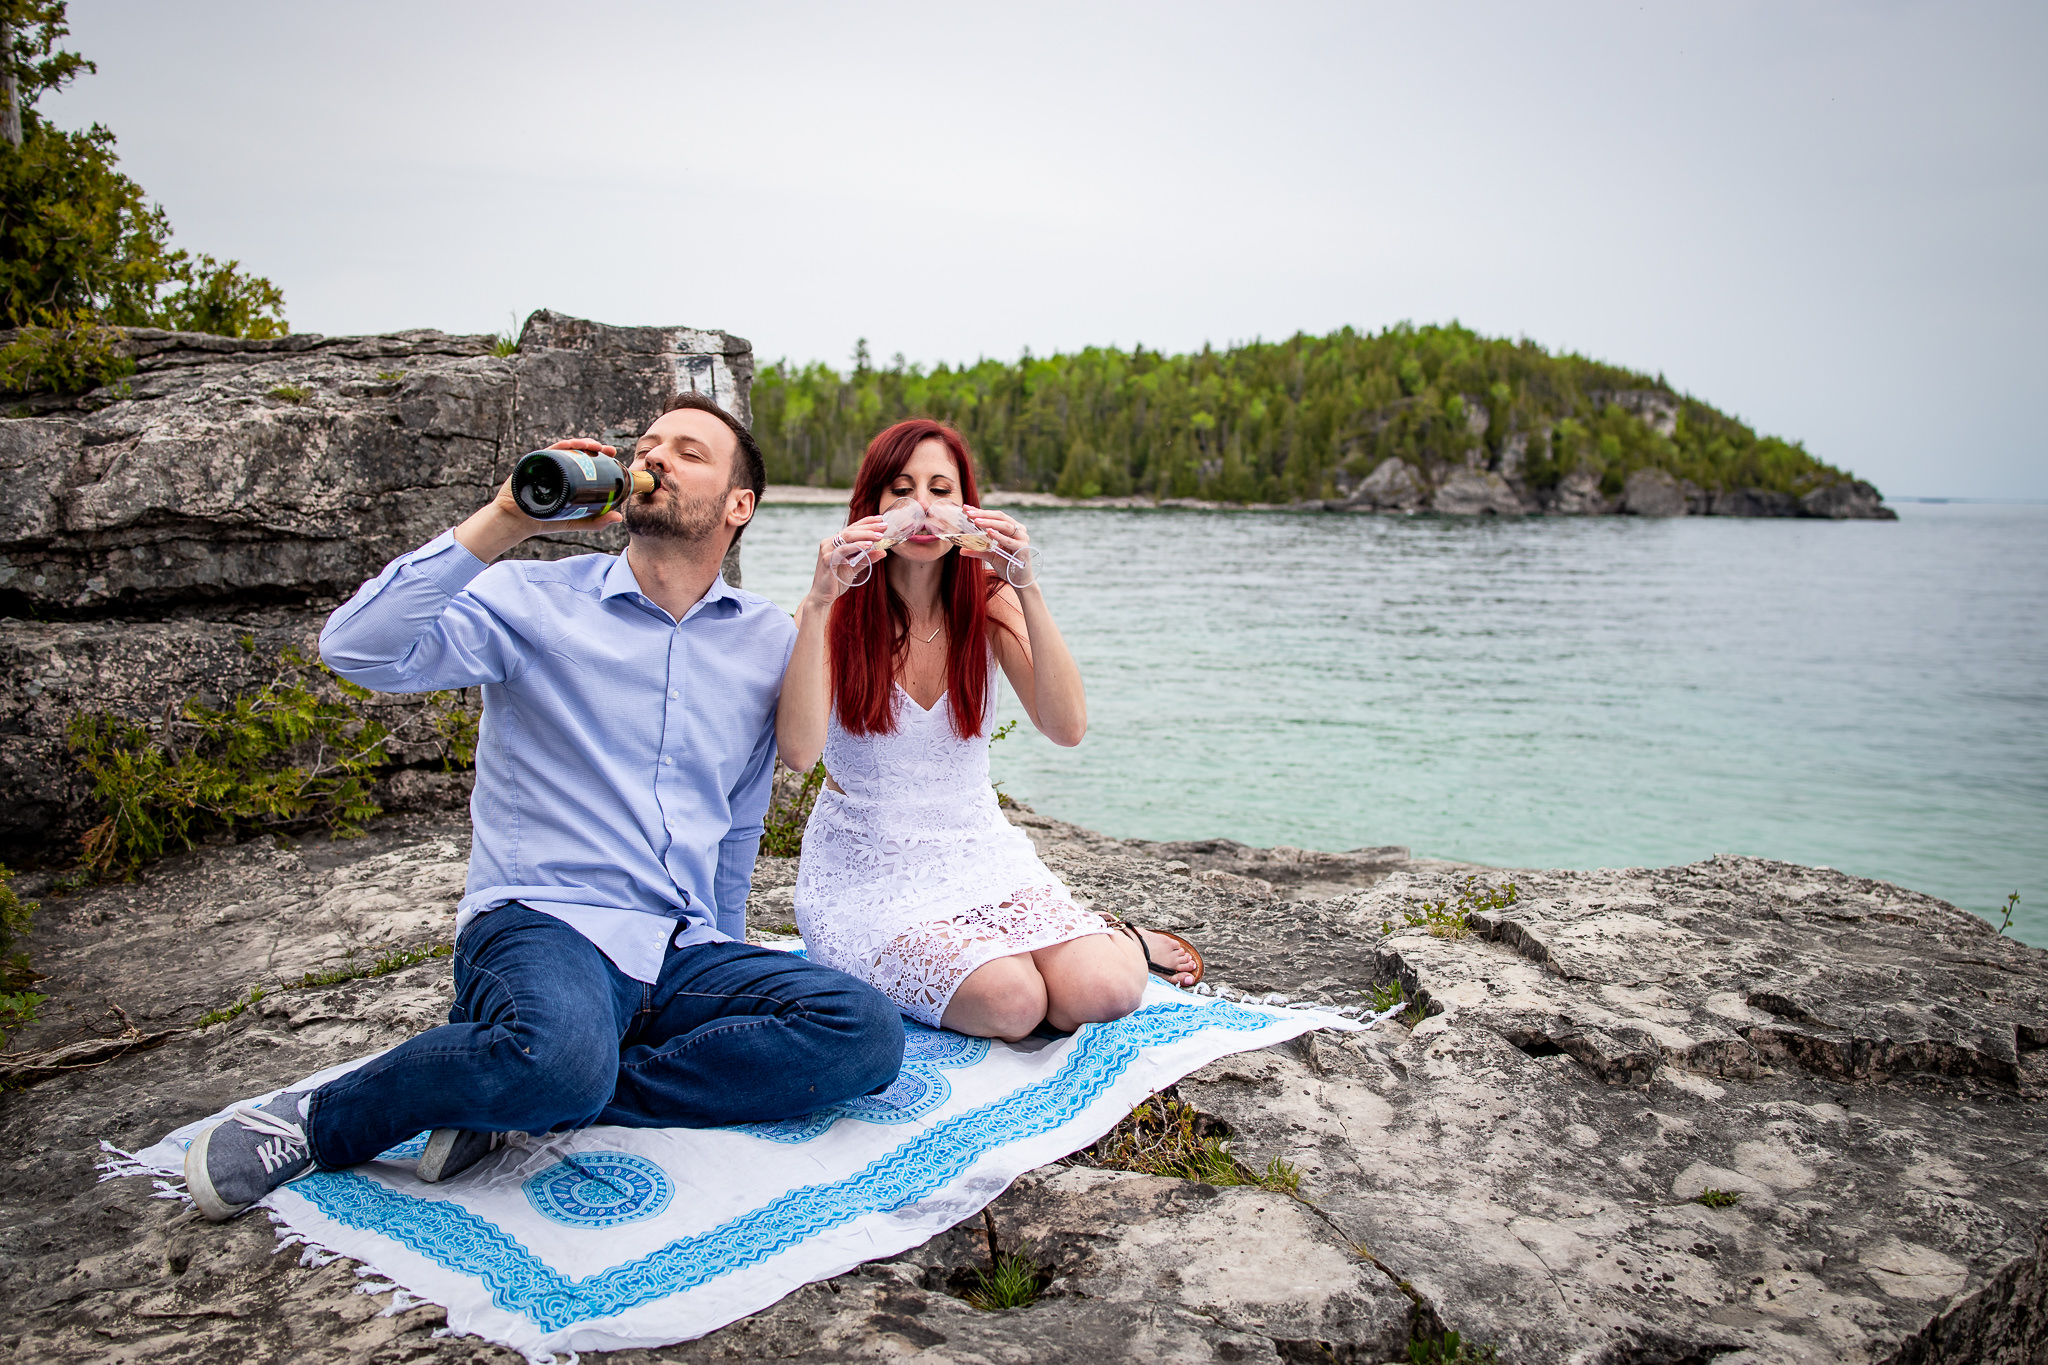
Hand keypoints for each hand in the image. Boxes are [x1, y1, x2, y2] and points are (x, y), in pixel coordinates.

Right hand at [458, 439, 621, 562]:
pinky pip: (550, 451)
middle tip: (608, 449)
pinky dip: (562, 446)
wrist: (519, 522)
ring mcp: (548, 464)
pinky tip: (573, 445)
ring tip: (593, 446)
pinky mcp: (535, 462)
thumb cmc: (547, 520)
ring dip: (581, 444)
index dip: (601, 456)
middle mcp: (560, 467)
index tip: (613, 453)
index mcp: (570, 477)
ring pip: (566, 449)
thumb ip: (596, 521)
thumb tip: (619, 518)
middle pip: (579, 453)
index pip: (588, 463)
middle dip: (595, 447)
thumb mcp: (575, 521)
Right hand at [804, 515, 886, 607]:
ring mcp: (827, 550)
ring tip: (879, 536)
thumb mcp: (855, 568)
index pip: (852, 528)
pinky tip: (868, 546)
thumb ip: (867, 559)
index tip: (881, 519)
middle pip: (851, 530)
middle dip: (869, 527)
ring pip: (847, 537)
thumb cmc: (837, 581)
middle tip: (884, 526)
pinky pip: (843, 550)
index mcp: (835, 542)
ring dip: (865, 535)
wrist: (823, 597)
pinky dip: (856, 546)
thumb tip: (883, 552)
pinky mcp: (827, 560)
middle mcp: (829, 543)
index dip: (867, 522)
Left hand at [963, 507, 1033, 582]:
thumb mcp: (990, 556)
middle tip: (969, 513)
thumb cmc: (1007, 565)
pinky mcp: (1023, 548)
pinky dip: (999, 536)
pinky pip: (1009, 541)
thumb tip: (961, 550)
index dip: (981, 511)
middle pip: (1000, 517)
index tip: (966, 508)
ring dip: (990, 522)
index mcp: (1011, 528)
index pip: (995, 516)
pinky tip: (989, 532)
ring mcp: (1022, 538)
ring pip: (1005, 526)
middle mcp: (1019, 530)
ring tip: (977, 521)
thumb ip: (978, 550)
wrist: (1019, 581)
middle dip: (983, 514)